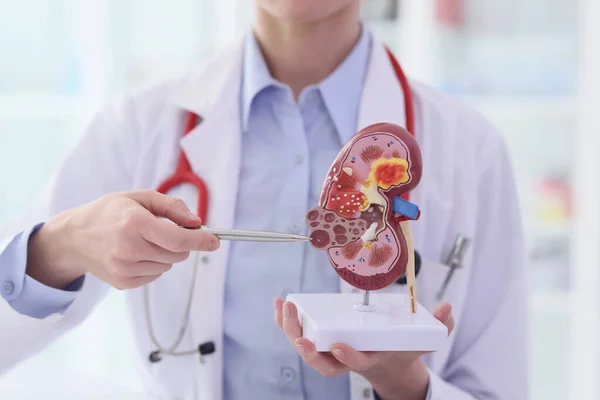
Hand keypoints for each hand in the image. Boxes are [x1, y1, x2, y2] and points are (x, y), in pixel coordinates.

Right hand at [27, 190, 219, 289]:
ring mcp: (125, 269)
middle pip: (177, 255)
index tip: (215, 241)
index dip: (201, 241)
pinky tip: (136, 252)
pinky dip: (154, 263)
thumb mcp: (139, 197)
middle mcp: (128, 249)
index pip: (178, 240)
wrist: (74, 237)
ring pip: (168, 265)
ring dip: (166, 253)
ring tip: (144, 239)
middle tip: (167, 230)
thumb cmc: (110, 212)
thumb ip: (172, 206)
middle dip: (181, 243)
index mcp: (134, 224)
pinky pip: (155, 274)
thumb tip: (197, 222)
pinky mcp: (123, 283)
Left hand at [274, 299, 454, 399]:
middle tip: (300, 336)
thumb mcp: (422, 340)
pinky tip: (280, 305)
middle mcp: (346, 358)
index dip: (347, 357)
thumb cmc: (400, 349)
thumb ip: (438, 327)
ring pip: (306, 348)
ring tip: (284, 308)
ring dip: (291, 330)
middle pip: (322, 363)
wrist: (386, 361)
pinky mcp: (322, 340)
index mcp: (370, 358)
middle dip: (309, 350)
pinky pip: (301, 333)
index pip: (356, 362)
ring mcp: (331, 351)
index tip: (338, 346)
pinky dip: (288, 322)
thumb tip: (447, 309)